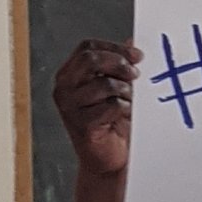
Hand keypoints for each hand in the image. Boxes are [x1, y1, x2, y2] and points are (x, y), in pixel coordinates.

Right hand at [53, 39, 140, 182]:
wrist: (110, 160)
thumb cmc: (113, 124)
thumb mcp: (118, 89)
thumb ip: (121, 66)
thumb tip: (133, 42)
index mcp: (70, 75)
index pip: (87, 47)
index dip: (114, 48)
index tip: (138, 56)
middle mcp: (64, 88)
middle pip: (90, 59)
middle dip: (119, 64)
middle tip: (136, 75)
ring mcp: (69, 107)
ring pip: (104, 84)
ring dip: (125, 92)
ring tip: (129, 104)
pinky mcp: (80, 124)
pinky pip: (111, 106)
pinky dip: (125, 110)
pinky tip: (125, 118)